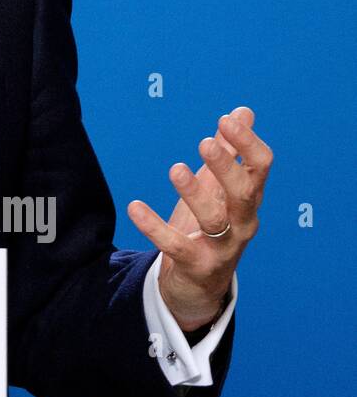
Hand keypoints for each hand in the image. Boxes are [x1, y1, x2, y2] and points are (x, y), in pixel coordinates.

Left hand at [126, 106, 271, 331]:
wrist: (200, 284)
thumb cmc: (211, 227)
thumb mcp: (219, 187)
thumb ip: (230, 150)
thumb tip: (242, 111)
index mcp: (248, 200)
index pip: (261, 168)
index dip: (248, 143)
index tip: (227, 119)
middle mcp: (242, 224)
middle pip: (244, 193)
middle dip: (227, 167)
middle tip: (205, 142)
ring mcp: (222, 248)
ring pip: (214, 220)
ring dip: (195, 194)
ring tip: (176, 168)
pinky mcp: (196, 265)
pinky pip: (176, 246)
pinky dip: (155, 227)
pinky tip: (134, 207)